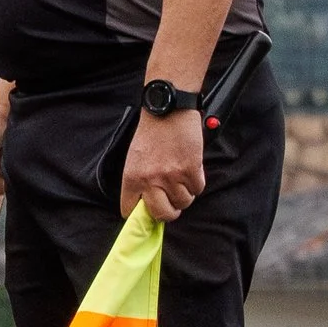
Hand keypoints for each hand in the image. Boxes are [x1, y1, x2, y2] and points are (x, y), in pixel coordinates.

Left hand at [120, 106, 206, 222]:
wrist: (168, 111)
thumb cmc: (152, 133)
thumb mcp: (135, 158)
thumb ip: (139, 182)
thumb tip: (147, 205)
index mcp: (132, 178)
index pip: (130, 210)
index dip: (141, 215)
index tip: (148, 214)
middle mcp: (150, 180)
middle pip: (163, 214)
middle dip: (169, 211)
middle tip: (171, 201)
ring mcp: (171, 177)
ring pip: (183, 202)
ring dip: (185, 192)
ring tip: (181, 175)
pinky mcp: (191, 171)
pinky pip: (197, 189)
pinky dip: (196, 181)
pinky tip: (191, 167)